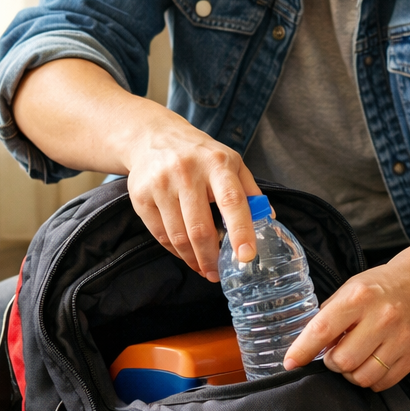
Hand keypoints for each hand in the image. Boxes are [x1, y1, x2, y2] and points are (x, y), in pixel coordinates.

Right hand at [126, 112, 260, 280]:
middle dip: (211, 258)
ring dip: (193, 259)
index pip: (232, 201)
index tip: (246, 256)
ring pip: (179, 236)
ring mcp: (160, 184)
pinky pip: (160, 235)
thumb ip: (251, 191)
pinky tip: (186, 254)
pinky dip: (176, 251)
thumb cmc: (201, 155)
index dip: (241, 231)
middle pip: (200, 228)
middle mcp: (187, 171)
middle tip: (218, 274)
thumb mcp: (231, 162)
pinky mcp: (140, 196)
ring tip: (204, 268)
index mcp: (217, 163)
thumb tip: (269, 220)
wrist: (153, 136)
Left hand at [283, 257, 409, 389]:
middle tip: (336, 353)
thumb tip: (307, 349)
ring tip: (354, 359)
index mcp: (360, 298)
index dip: (303, 350)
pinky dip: (371, 379)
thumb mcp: (347, 291)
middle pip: (344, 361)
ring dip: (351, 373)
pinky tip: (371, 363)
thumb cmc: (377, 290)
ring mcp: (401, 338)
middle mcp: (383, 318)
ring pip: (363, 377)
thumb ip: (327, 318)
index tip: (291, 363)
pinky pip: (383, 383)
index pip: (323, 330)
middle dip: (333, 363)